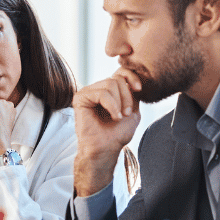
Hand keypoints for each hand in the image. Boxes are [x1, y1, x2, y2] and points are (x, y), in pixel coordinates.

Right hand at [71, 71, 142, 197]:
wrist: (106, 148)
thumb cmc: (117, 133)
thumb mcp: (132, 109)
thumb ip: (132, 93)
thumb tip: (132, 79)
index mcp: (109, 90)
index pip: (120, 71)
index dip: (132, 76)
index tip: (139, 89)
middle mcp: (97, 88)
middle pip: (117, 78)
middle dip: (127, 96)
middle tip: (126, 113)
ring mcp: (88, 92)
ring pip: (110, 84)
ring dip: (120, 102)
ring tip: (119, 116)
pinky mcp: (80, 97)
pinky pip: (102, 93)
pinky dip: (112, 106)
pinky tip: (113, 116)